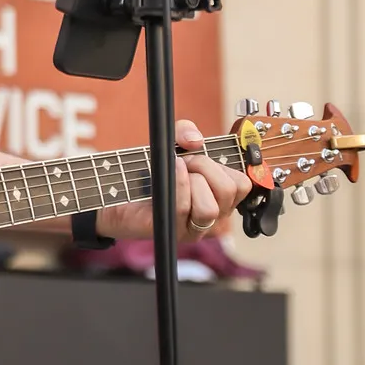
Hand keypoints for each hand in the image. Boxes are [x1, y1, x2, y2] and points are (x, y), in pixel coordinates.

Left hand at [97, 119, 250, 242]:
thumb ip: (185, 131)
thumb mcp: (172, 143)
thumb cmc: (154, 172)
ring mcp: (195, 228)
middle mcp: (215, 216)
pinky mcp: (173, 232)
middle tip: (185, 162)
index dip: (220, 165)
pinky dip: (177, 185)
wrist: (121, 192)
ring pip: (209, 208)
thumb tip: (196, 140)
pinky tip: (168, 174)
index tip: (197, 159)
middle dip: (205, 167)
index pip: (242, 184)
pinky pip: (182, 209)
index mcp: (222, 198)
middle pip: (229, 192)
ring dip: (191, 181)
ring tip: (175, 173)